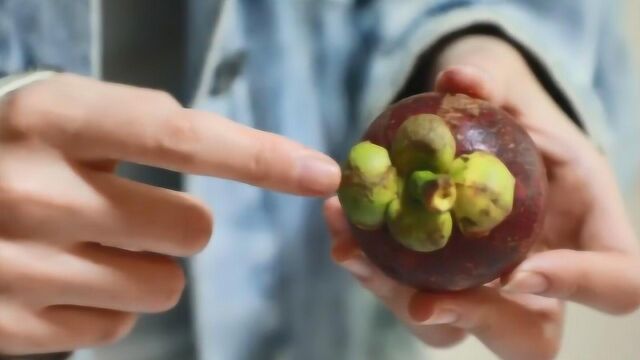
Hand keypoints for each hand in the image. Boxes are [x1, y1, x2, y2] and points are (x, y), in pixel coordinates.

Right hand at [0, 74, 339, 354]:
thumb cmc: (3, 151)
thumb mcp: (57, 116)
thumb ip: (137, 128)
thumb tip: (234, 155)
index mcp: (52, 119)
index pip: (182, 136)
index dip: (261, 155)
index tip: (320, 172)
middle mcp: (36, 191)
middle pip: (192, 230)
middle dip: (178, 223)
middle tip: (129, 210)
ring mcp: (19, 266)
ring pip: (164, 286)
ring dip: (145, 266)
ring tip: (89, 245)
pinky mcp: (11, 326)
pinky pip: (117, 324)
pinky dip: (104, 302)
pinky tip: (60, 279)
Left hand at [325, 35, 639, 359]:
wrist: (505, 158)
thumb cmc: (529, 136)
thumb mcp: (523, 105)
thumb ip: (496, 90)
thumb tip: (457, 76)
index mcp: (592, 245)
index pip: (618, 285)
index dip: (575, 286)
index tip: (515, 275)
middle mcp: (545, 287)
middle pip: (523, 337)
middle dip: (466, 319)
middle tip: (421, 303)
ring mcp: (497, 298)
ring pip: (451, 325)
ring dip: (394, 292)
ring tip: (349, 250)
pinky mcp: (452, 292)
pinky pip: (411, 297)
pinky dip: (372, 268)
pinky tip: (341, 229)